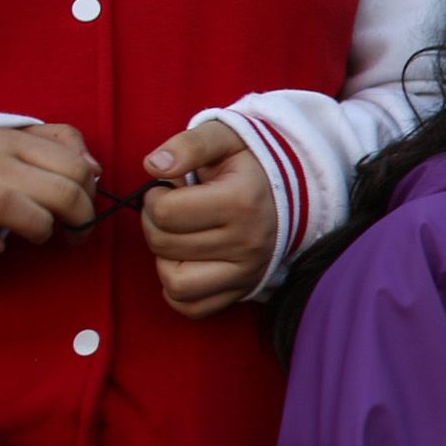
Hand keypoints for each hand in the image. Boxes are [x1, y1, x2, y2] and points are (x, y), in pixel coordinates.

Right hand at [0, 122, 96, 265]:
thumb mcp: (24, 143)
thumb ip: (63, 144)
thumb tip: (94, 168)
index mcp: (8, 138)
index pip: (73, 166)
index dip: (91, 193)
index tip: (84, 207)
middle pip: (57, 191)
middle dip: (81, 219)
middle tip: (76, 231)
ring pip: (8, 204)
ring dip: (39, 227)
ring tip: (40, 233)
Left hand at [137, 118, 277, 318]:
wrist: (293, 188)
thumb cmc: (248, 162)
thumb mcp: (224, 137)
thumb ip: (188, 145)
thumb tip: (153, 166)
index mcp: (240, 202)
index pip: (166, 213)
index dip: (154, 196)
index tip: (169, 186)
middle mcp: (247, 243)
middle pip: (164, 246)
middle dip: (154, 223)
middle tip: (170, 208)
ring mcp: (247, 272)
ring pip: (176, 284)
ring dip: (164, 259)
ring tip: (177, 237)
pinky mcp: (243, 291)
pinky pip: (193, 308)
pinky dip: (177, 290)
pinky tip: (184, 262)